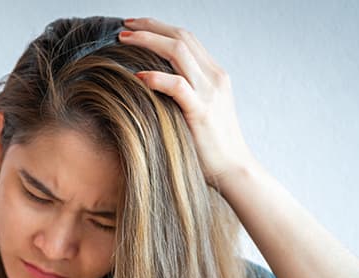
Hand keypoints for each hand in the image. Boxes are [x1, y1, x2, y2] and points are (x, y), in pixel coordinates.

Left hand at [119, 17, 255, 187]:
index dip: (159, 28)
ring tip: (124, 41)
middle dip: (150, 27)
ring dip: (148, 42)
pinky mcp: (202, 112)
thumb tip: (151, 86)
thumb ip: (183, 94)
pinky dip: (156, 77)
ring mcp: (210, 93)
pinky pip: (177, 86)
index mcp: (214, 75)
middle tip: (124, 27)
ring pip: (178, 52)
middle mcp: (214, 77)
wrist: (234, 170)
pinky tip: (137, 76)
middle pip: (181, 37)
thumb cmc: (211, 146)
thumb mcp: (199, 111)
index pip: (186, 38)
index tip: (135, 26)